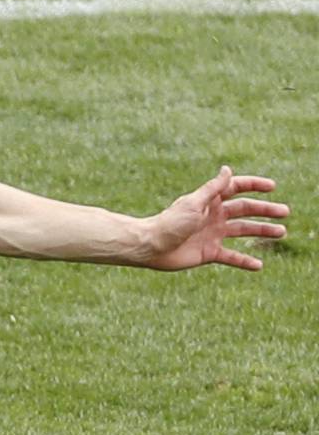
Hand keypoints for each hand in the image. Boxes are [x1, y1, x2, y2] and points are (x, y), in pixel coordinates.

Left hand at [142, 167, 288, 270]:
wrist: (150, 247)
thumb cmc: (169, 222)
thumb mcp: (194, 203)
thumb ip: (213, 188)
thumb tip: (227, 169)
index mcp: (209, 201)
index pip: (236, 188)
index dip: (254, 186)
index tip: (272, 187)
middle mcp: (214, 216)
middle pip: (245, 210)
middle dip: (265, 210)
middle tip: (285, 212)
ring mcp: (212, 234)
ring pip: (243, 231)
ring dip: (262, 231)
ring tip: (281, 233)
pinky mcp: (209, 253)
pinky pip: (231, 257)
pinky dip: (245, 261)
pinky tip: (259, 265)